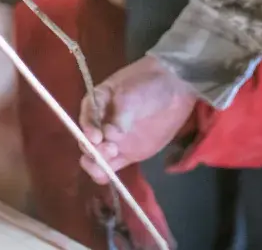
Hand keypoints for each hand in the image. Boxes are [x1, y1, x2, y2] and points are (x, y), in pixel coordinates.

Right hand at [78, 55, 198, 182]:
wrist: (174, 89)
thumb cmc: (151, 84)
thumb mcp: (133, 93)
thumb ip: (122, 113)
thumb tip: (111, 134)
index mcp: (99, 101)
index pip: (86, 115)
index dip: (87, 127)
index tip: (96, 137)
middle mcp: (102, 122)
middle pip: (87, 140)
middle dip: (92, 149)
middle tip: (110, 149)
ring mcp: (114, 140)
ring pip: (95, 157)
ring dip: (96, 164)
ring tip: (111, 159)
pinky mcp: (127, 154)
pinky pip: (110, 167)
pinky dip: (106, 174)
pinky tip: (109, 176)